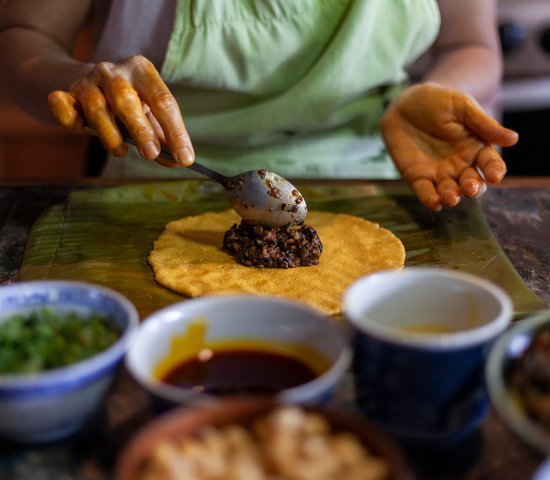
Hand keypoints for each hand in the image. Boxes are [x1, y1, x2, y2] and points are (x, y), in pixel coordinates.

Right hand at [47, 55, 193, 167]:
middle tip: (152, 154)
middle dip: (141, 129)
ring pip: (97, 107)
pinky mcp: (65, 93)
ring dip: (111, 134)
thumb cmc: (126, 106)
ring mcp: (87, 81)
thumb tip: (177, 162)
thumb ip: (163, 138)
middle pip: (126, 99)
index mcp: (142, 71)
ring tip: (121, 151)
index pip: (163, 101)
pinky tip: (80, 129)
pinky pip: (64, 106)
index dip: (175, 132)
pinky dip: (69, 118)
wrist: (84, 85)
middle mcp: (114, 71)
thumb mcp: (149, 117)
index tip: (185, 159)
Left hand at [380, 82, 518, 210]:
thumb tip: (513, 139)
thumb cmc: (438, 102)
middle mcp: (460, 165)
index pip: (490, 164)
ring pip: (450, 191)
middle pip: (472, 183)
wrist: (405, 103)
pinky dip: (430, 200)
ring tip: (451, 197)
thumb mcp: (463, 107)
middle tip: (470, 187)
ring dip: (452, 197)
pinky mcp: (418, 177)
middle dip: (473, 188)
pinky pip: (425, 192)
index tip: (495, 175)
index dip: (494, 171)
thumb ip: (484, 124)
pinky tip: (434, 203)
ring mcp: (439, 173)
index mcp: (477, 148)